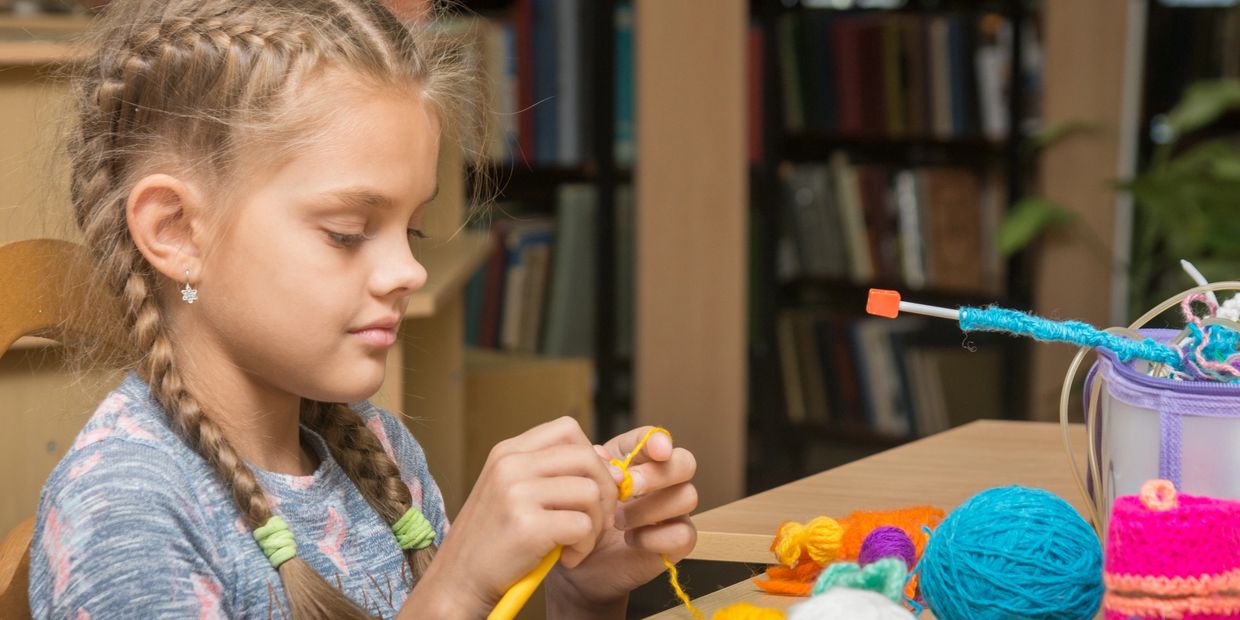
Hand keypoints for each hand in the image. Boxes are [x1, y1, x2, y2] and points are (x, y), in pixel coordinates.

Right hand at [410, 417, 617, 616]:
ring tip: (577, 542)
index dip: (592, 456)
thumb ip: (554, 472)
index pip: (567, 429)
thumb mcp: (514, 492)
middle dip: (605, 490)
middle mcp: (510, 466)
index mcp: (507, 452)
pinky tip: (568, 558)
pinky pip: (583, 525)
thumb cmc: (495, 539)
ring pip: (590, 492)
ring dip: (595, 524)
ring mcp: (516, 494)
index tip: (593, 485)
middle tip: (597, 519)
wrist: (459, 581)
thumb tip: (609, 459)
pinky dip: (585, 546)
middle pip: (586, 458)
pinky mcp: (527, 526)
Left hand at [544, 426, 698, 610]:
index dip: (660, 440)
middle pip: (685, 463)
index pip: (657, 440)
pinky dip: (654, 537)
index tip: (657, 449)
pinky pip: (683, 533)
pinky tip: (631, 541)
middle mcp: (663, 481)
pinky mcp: (677, 541)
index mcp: (638, 460)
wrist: (579, 563)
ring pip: (687, 496)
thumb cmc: (583, 518)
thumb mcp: (581, 487)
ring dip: (649, 508)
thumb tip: (601, 454)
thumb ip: (592, 467)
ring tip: (618, 521)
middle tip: (630, 488)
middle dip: (659, 473)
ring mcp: (674, 511)